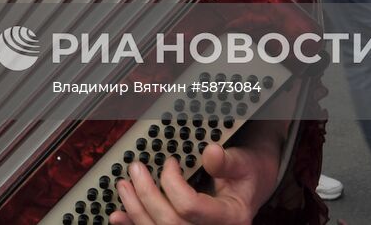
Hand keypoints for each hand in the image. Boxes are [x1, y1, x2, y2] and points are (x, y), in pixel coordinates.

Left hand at [109, 136, 280, 224]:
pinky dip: (134, 224)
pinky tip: (119, 216)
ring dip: (135, 210)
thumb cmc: (247, 175)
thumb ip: (227, 161)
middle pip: (170, 223)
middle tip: (136, 170)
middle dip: (147, 196)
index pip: (191, 207)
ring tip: (124, 186)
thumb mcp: (244, 163)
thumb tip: (210, 153)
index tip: (169, 163)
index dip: (172, 183)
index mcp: (230, 217)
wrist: (250, 187)